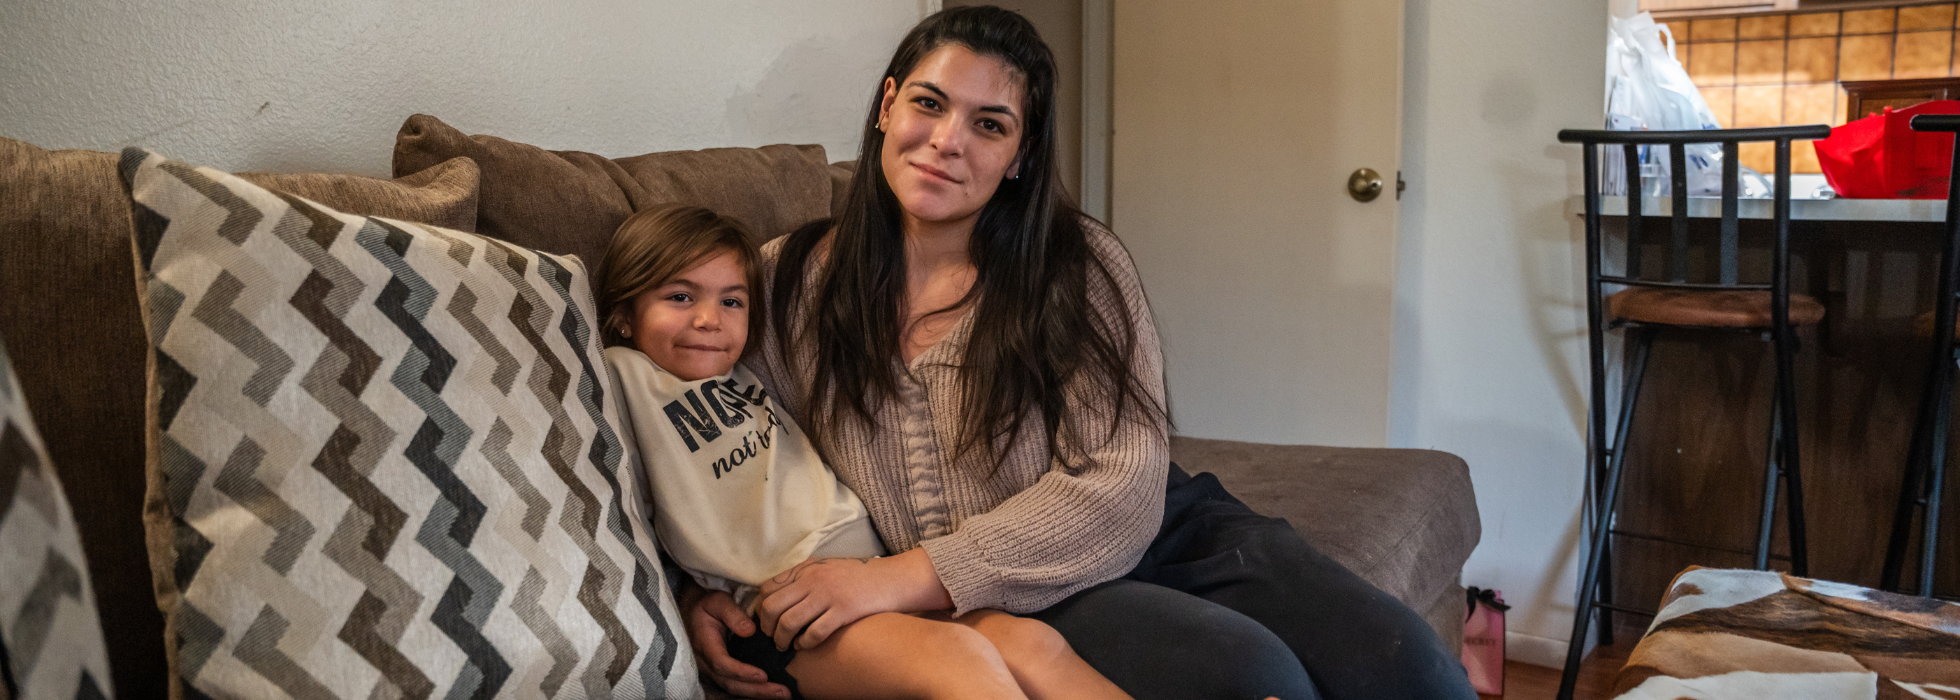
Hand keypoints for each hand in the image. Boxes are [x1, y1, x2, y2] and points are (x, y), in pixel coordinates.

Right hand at [678, 582, 789, 699]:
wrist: (693, 612)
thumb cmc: (708, 605)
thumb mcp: (718, 601)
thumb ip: (733, 614)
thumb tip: (750, 631)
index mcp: (705, 644)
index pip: (722, 664)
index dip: (742, 672)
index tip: (763, 675)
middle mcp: (706, 663)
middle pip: (730, 684)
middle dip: (757, 690)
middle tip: (783, 693)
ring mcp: (711, 671)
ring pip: (733, 689)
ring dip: (758, 693)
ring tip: (782, 694)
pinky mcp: (719, 674)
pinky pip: (735, 687)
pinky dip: (753, 691)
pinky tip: (771, 691)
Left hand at [755, 557, 892, 650]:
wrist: (892, 579)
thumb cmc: (859, 577)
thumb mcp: (827, 568)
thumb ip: (804, 577)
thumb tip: (780, 595)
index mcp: (807, 568)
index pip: (767, 588)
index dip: (762, 608)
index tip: (768, 620)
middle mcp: (813, 579)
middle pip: (771, 607)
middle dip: (767, 628)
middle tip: (773, 637)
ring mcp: (828, 594)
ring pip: (788, 622)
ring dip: (782, 640)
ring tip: (786, 646)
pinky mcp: (843, 610)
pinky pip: (813, 633)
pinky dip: (805, 644)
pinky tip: (806, 646)